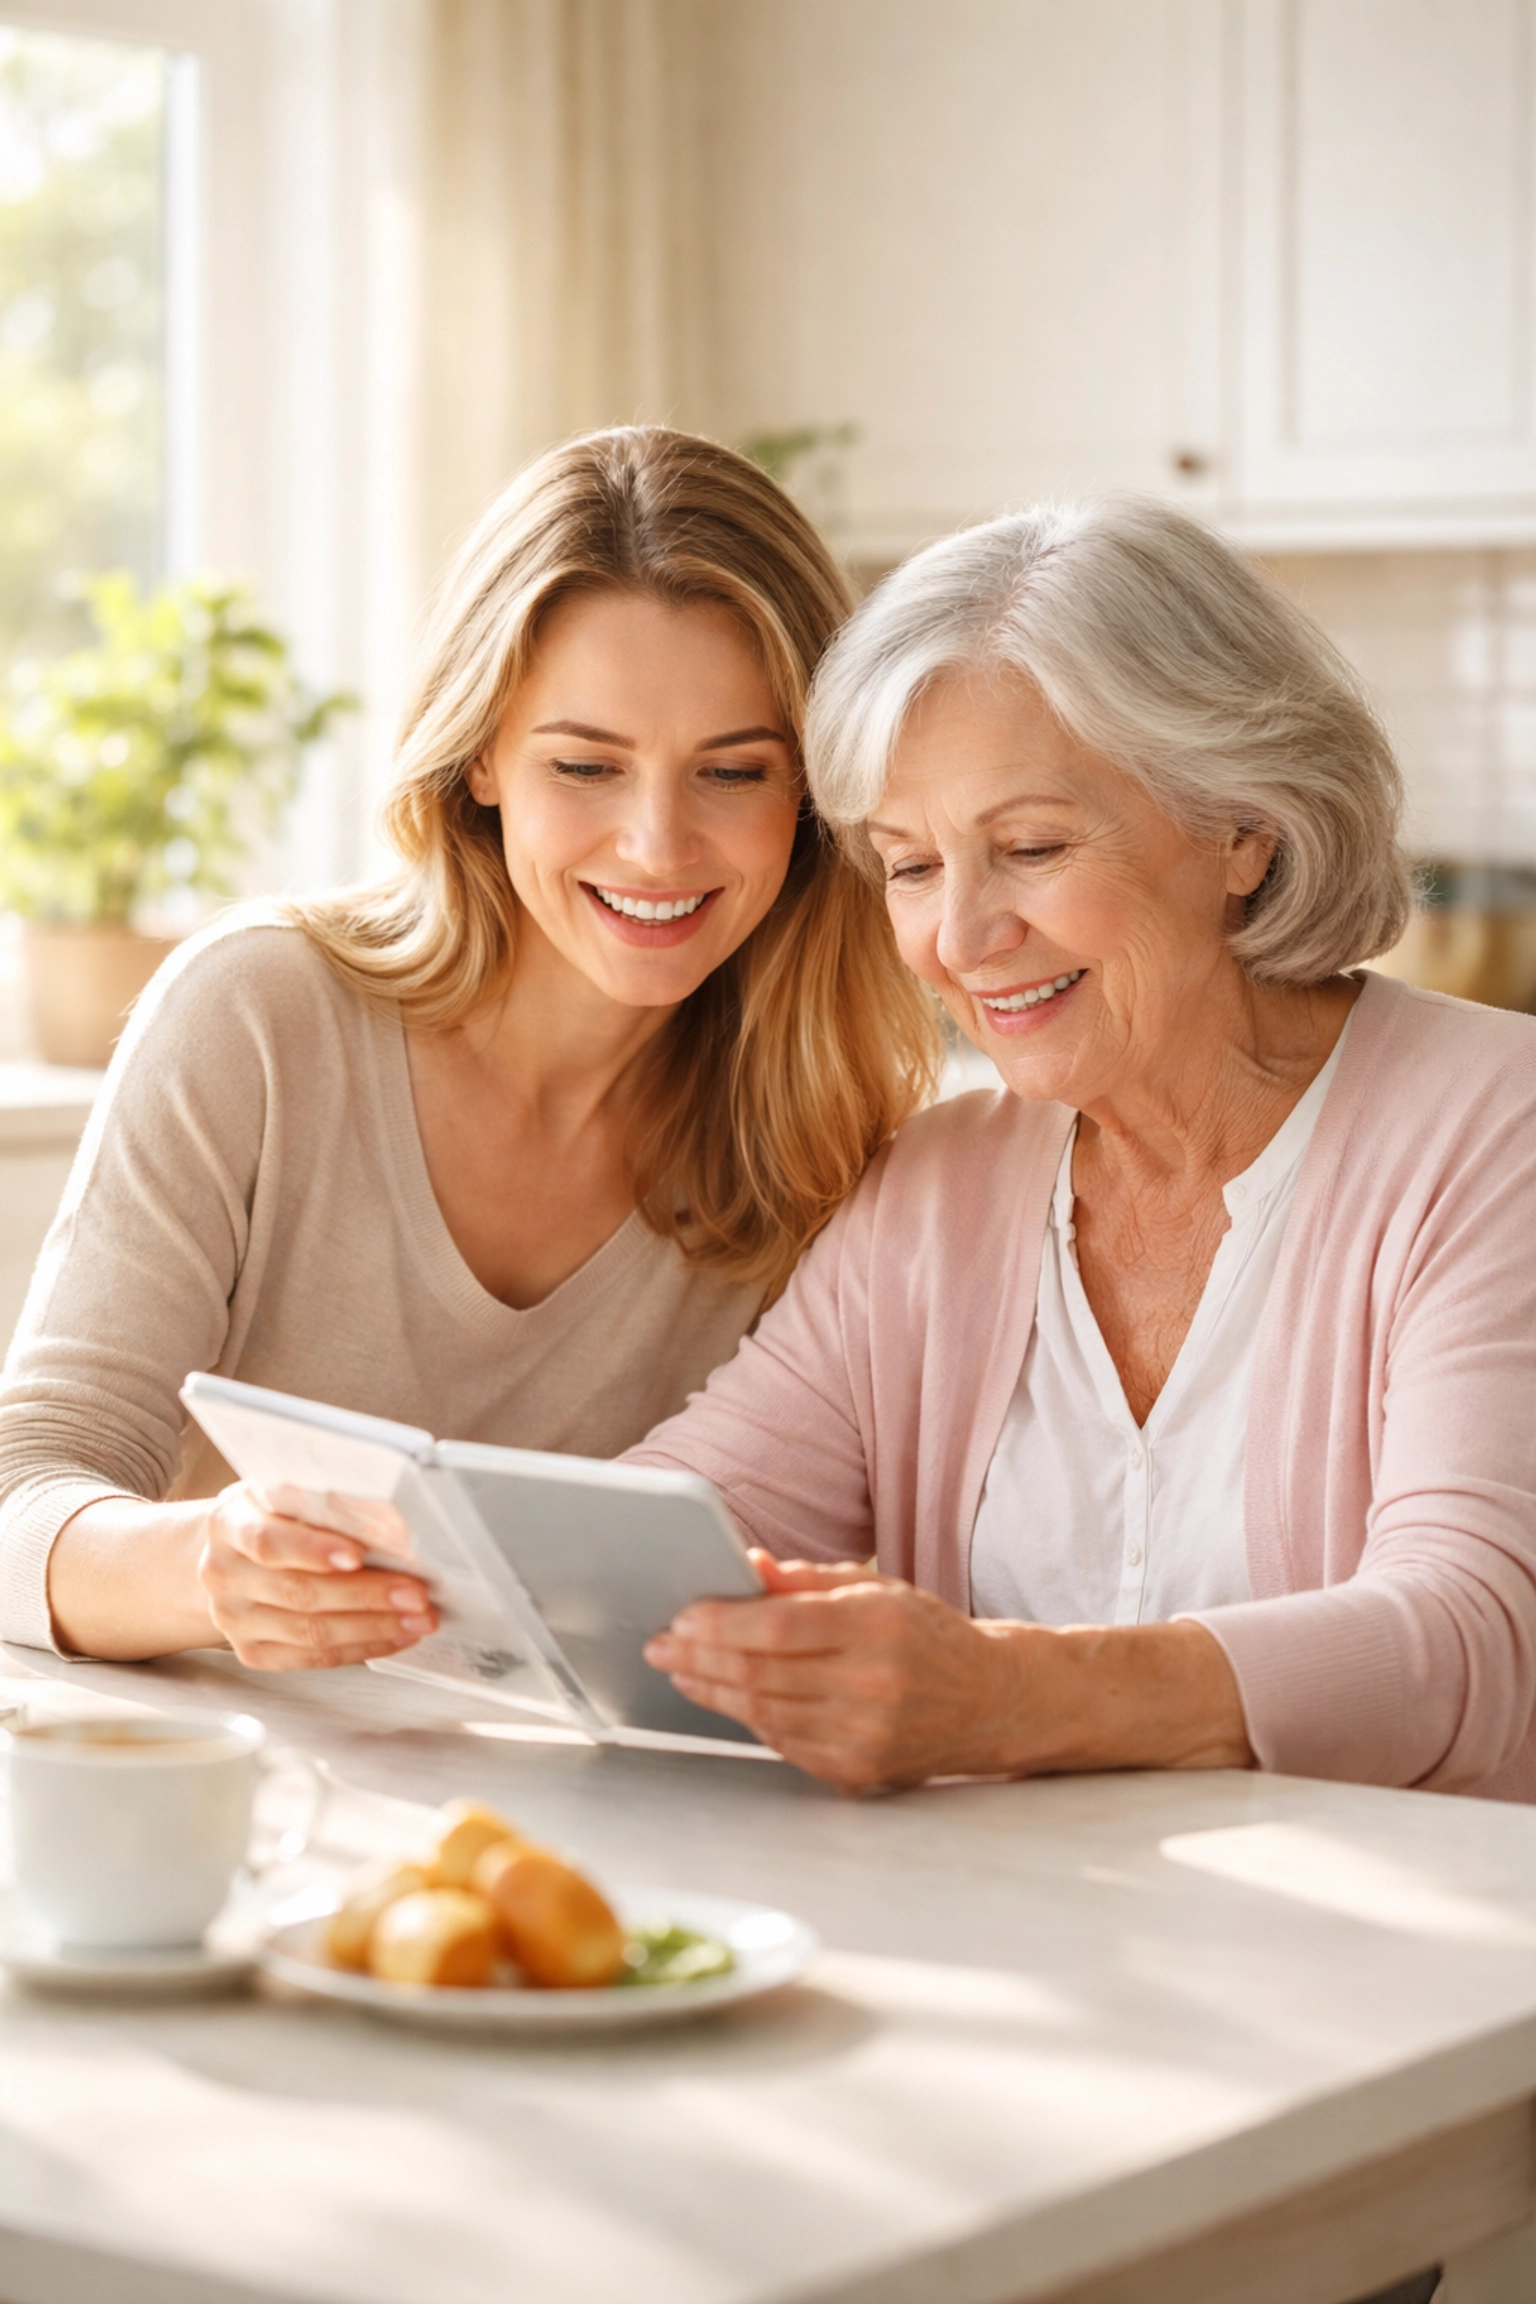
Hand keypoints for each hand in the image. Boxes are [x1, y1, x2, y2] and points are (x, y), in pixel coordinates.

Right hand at [197, 1483, 437, 1670]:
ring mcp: (233, 1618)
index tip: (358, 1555)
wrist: (230, 1553)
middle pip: (298, 1592)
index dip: (313, 1550)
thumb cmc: (273, 1516)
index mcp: (228, 1522)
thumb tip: (392, 1519)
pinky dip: (360, 1648)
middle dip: (366, 1594)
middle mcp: (223, 1574)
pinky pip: (311, 1658)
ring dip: (373, 1627)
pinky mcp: (251, 1652)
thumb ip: (324, 1503)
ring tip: (418, 1618)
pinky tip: (395, 1637)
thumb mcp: (286, 1493)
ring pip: (309, 1632)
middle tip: (416, 1592)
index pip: (267, 1540)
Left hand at [644, 1552, 1253, 1791]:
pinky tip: (723, 1695)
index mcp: (878, 1626)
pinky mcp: (856, 1771)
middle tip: (661, 1642)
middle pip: (760, 1673)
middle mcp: (873, 1685)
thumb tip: (742, 1564)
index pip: (778, 1627)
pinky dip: (746, 1717)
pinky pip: (783, 1742)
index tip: (680, 1614)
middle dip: (699, 1657)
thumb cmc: (926, 1635)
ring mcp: (865, 1735)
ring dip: (711, 1689)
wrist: (992, 1702)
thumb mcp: (876, 1587)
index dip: (720, 1623)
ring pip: (763, 1711)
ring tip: (679, 1666)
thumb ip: (805, 1579)